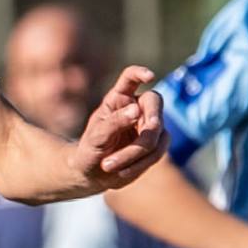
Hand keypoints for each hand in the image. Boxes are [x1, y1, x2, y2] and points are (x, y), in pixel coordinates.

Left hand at [71, 66, 165, 192]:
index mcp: (119, 98)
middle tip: (144, 143)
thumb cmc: (90, 150)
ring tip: (108, 166)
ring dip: (135, 154)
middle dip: (149, 128)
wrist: (92, 173)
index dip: (140, 73)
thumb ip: (114, 122)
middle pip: (154, 106)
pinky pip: (158, 152)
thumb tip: (136, 110)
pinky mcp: (155, 145)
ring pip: (157, 135)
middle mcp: (137, 108)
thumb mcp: (95, 137)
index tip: (150, 77)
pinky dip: (140, 164)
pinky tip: (122, 173)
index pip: (130, 78)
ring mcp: (149, 126)